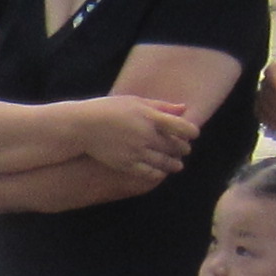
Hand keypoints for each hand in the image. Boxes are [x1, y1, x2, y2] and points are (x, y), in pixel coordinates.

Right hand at [67, 95, 200, 174]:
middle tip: (184, 149)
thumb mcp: (135, 101)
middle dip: (184, 149)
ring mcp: (136, 151)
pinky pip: (150, 173)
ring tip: (176, 164)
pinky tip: (160, 171)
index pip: (182, 127)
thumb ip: (161, 106)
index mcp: (150, 116)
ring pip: (165, 162)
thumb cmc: (109, 109)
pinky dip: (159, 173)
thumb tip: (184, 109)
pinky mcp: (127, 164)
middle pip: (176, 146)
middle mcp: (146, 135)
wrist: (82, 126)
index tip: (192, 134)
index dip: (192, 132)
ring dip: (174, 164)